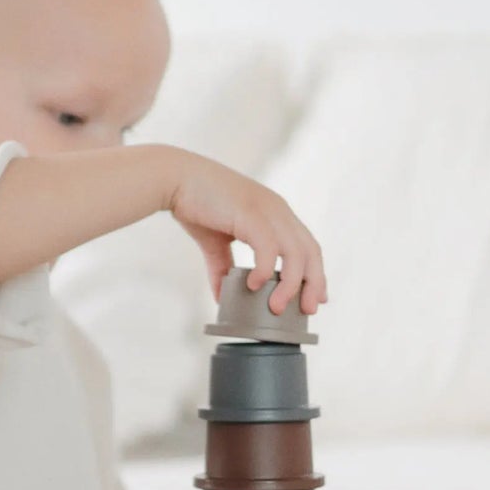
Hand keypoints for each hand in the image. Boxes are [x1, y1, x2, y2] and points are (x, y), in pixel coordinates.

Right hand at [165, 153, 327, 315]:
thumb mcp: (215, 242)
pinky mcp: (250, 213)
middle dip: (314, 283)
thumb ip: (223, 268)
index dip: (315, 273)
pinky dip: (265, 269)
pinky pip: (268, 247)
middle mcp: (277, 210)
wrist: (174, 179)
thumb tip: (222, 297)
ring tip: (277, 307)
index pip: (308, 246)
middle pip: (311, 251)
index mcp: (274, 213)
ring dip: (291, 284)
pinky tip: (255, 285)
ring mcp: (266, 210)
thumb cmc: (195, 204)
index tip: (315, 298)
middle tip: (308, 310)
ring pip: (296, 252)